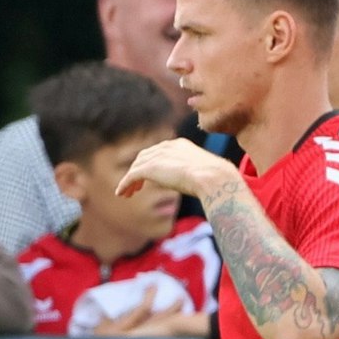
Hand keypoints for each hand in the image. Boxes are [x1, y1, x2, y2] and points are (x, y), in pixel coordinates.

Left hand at [118, 138, 235, 200]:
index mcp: (180, 144)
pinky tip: (121, 194)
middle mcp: (166, 147)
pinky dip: (125, 184)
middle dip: (138, 169)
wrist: (214, 178)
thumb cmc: (216, 178)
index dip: (151, 163)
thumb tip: (200, 183)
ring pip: (136, 167)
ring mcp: (157, 156)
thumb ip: (195, 173)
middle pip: (144, 157)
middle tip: (135, 185)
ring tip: (126, 193)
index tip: (149, 176)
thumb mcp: (205, 171)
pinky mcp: (149, 167)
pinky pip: (132, 176)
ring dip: (130, 180)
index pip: (159, 152)